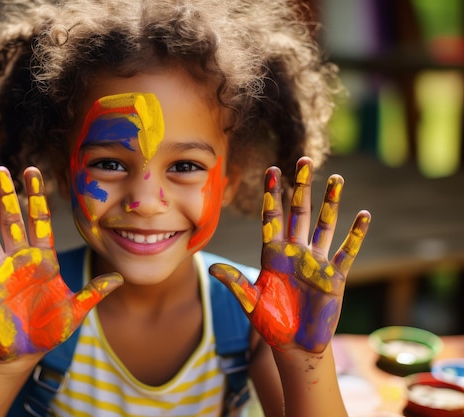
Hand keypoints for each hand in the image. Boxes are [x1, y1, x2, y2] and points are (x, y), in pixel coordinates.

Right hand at [0, 167, 122, 360]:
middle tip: (0, 170)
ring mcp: (0, 271)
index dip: (37, 196)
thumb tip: (120, 278)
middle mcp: (20, 259)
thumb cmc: (49, 330)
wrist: (22, 353)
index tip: (33, 172)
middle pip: (12, 220)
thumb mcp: (74, 311)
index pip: (40, 220)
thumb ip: (93, 293)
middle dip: (7, 195)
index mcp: (43, 259)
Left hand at [210, 157, 369, 352]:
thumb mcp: (250, 302)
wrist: (294, 346)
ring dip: (330, 202)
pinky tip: (363, 215)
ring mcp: (316, 263)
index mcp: (272, 254)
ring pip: (324, 225)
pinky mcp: (335, 278)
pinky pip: (346, 252)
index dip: (271, 194)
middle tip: (304, 160)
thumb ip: (235, 283)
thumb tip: (211, 268)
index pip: (272, 217)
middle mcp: (295, 252)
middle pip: (298, 212)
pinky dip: (355, 235)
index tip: (271, 170)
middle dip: (301, 187)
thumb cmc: (270, 323)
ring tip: (335, 179)